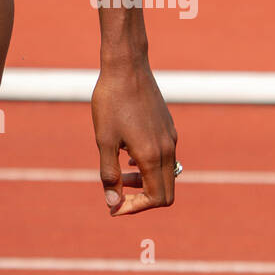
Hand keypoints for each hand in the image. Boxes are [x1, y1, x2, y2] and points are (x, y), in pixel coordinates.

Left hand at [92, 61, 177, 215]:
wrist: (126, 66)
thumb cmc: (111, 101)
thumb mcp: (103, 140)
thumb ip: (109, 174)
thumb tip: (112, 203)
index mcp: (152, 155)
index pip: (156, 199)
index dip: (135, 208)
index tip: (114, 206)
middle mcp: (168, 149)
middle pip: (166, 192)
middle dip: (142, 200)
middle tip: (117, 194)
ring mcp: (170, 137)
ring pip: (167, 175)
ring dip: (145, 183)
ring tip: (120, 174)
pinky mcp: (168, 127)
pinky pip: (166, 158)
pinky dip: (150, 166)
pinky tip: (129, 155)